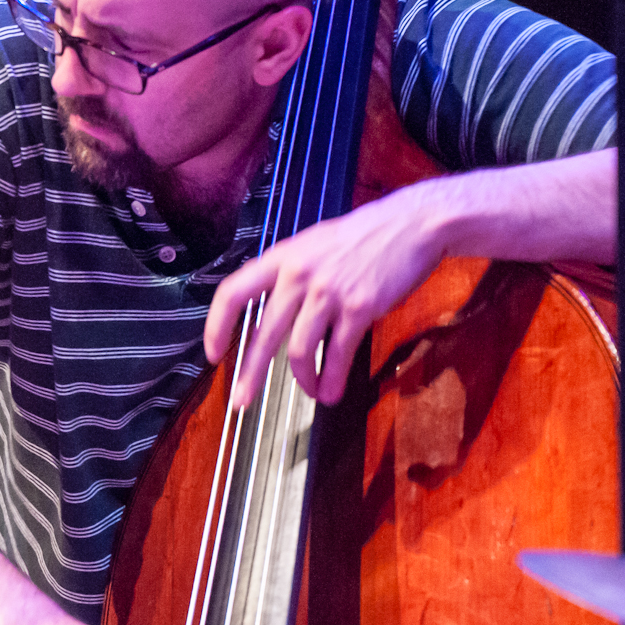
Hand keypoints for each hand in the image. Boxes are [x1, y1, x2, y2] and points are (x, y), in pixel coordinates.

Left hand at [205, 182, 446, 408]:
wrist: (411, 223)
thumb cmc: (363, 236)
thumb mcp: (314, 245)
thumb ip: (290, 274)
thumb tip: (272, 313)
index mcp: (282, 257)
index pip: (233, 292)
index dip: (216, 326)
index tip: (213, 354)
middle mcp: (299, 275)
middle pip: (264, 334)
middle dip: (250, 374)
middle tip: (241, 401)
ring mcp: (329, 291)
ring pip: (300, 351)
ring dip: (303, 381)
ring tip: (311, 393)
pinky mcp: (359, 307)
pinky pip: (338, 355)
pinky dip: (332, 380)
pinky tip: (331, 392)